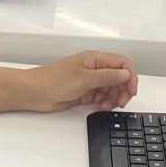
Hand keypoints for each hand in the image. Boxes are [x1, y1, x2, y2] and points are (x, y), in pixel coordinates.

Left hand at [17, 52, 137, 113]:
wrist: (34, 93)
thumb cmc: (53, 80)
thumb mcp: (84, 78)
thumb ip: (107, 76)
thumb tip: (125, 74)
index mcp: (95, 59)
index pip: (122, 63)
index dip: (130, 76)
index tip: (131, 90)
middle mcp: (94, 69)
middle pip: (119, 77)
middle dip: (123, 90)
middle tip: (121, 102)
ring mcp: (89, 81)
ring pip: (111, 89)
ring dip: (114, 98)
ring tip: (108, 105)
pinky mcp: (84, 93)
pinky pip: (102, 97)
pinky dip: (105, 103)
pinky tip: (101, 107)